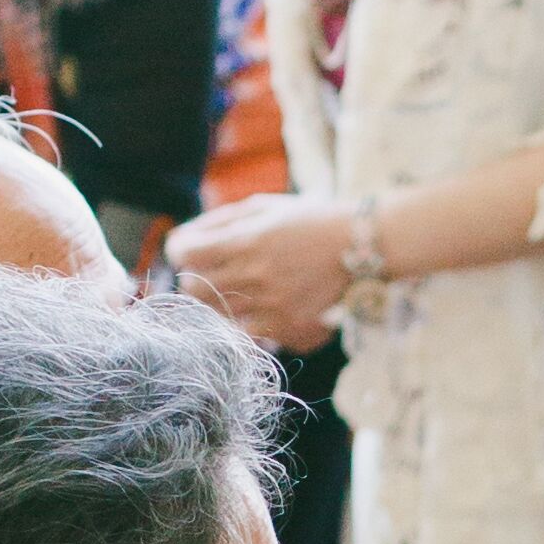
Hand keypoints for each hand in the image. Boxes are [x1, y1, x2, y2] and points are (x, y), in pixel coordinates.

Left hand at [167, 195, 362, 346]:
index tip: (190, 250)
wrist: (362, 247)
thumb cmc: (309, 221)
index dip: (181, 250)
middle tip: (211, 272)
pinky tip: (263, 310)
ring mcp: (270, 307)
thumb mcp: (264, 207)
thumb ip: (219, 222)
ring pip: (215, 316)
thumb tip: (180, 240)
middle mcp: (253, 276)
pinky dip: (249, 325)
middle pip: (192, 289)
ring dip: (219, 303)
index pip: (182, 253)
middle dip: (195, 278)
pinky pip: (249, 336)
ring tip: (240, 290)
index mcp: (244, 241)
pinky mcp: (288, 330)